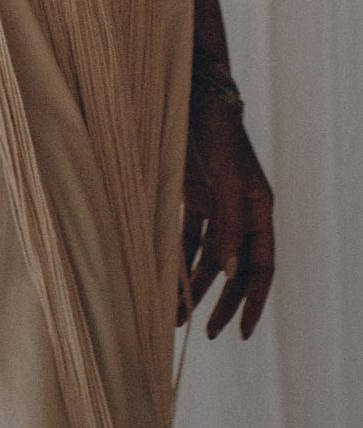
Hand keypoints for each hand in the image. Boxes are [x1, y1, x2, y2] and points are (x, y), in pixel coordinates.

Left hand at [178, 90, 274, 339]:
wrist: (190, 94)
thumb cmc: (216, 130)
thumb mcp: (226, 177)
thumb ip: (228, 224)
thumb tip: (230, 273)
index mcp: (258, 209)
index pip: (262, 267)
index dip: (252, 301)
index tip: (240, 332)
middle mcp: (239, 212)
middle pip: (234, 269)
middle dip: (221, 301)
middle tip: (207, 334)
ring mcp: (214, 205)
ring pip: (207, 257)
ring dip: (194, 286)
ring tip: (175, 315)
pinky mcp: (190, 197)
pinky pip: (186, 238)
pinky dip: (177, 259)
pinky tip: (165, 281)